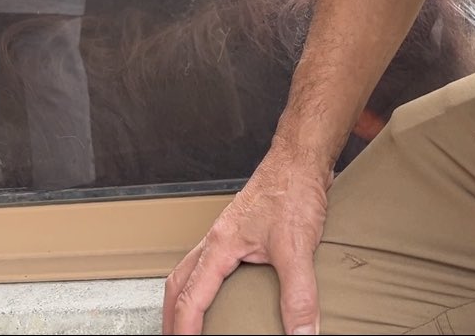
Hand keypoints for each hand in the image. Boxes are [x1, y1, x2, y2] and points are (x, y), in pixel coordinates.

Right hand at [162, 144, 331, 335]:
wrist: (302, 158)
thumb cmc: (293, 190)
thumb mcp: (297, 247)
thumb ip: (298, 295)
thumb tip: (302, 334)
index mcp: (221, 245)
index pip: (190, 298)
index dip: (184, 331)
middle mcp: (218, 238)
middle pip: (179, 282)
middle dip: (172, 314)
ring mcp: (229, 232)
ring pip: (193, 269)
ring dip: (187, 297)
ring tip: (192, 320)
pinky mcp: (244, 229)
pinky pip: (214, 260)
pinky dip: (209, 281)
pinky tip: (227, 288)